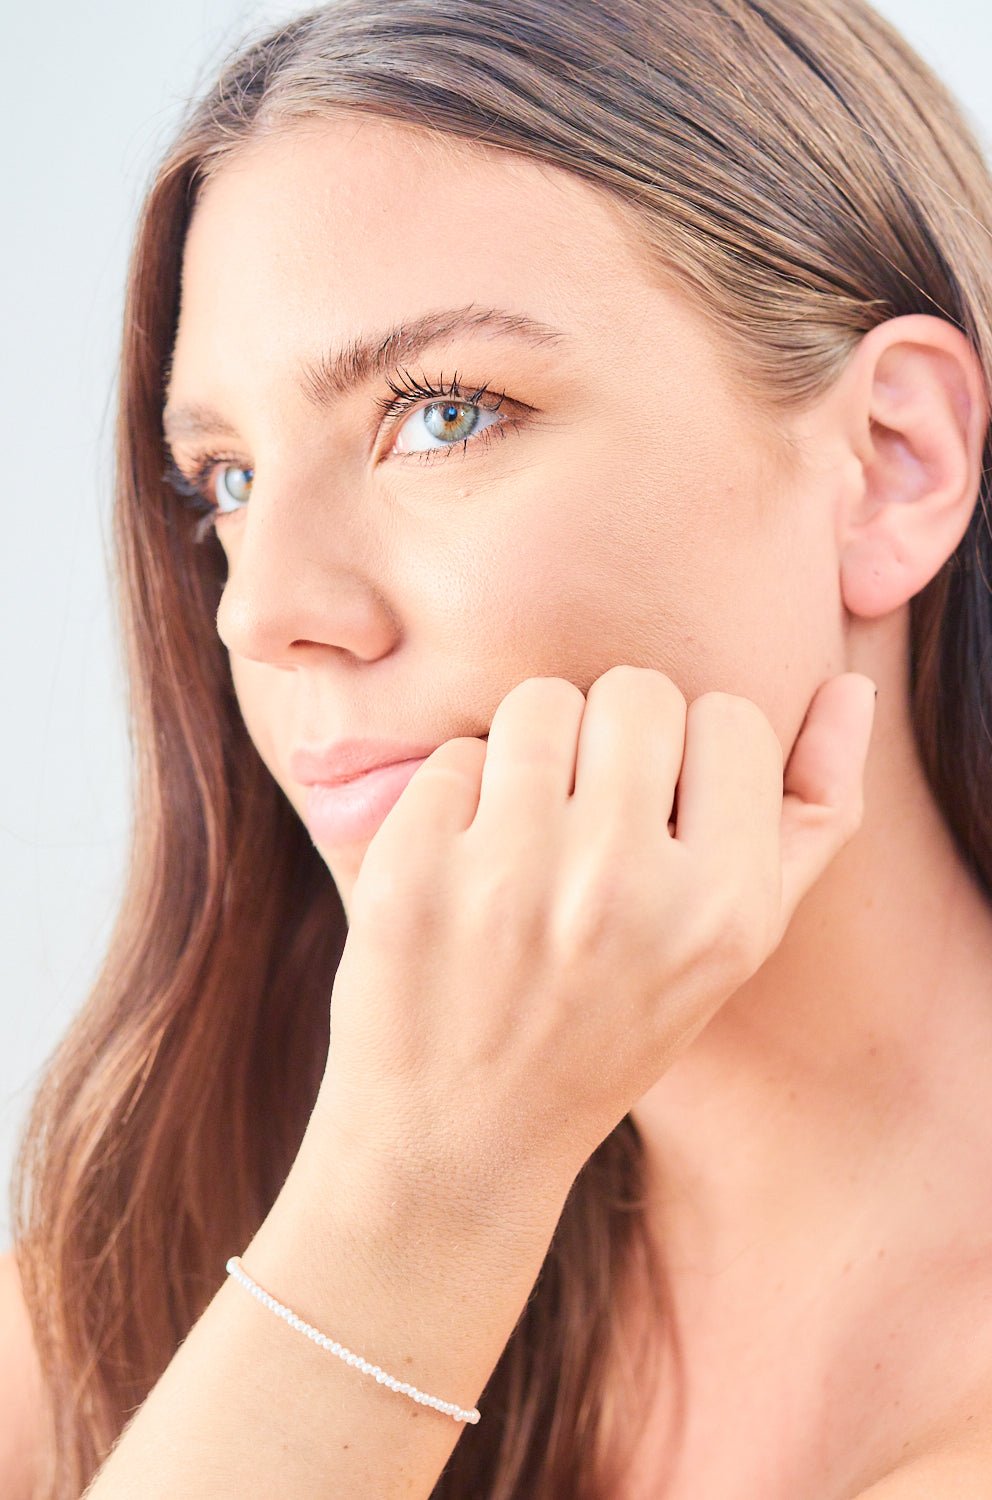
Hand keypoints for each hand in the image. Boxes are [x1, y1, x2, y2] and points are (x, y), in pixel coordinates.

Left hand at [312, 667, 877, 1200]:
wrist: (462, 1139)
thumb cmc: (610, 1027)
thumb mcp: (734, 948)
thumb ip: (810, 816)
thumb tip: (851, 687)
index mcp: (725, 910)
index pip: (732, 717)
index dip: (693, 756)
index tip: (662, 816)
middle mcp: (623, 889)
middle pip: (635, 692)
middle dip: (610, 739)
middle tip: (586, 820)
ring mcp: (511, 880)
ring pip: (538, 703)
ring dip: (530, 755)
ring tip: (524, 837)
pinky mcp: (415, 876)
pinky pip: (451, 754)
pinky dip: (454, 799)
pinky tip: (459, 874)